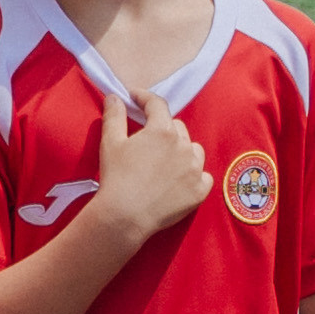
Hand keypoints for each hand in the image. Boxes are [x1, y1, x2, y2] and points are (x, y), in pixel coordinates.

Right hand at [91, 92, 210, 247]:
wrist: (125, 216)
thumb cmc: (116, 178)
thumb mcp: (110, 142)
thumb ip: (114, 116)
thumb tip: (114, 97)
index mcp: (162, 131)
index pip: (157, 105)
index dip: (144, 98)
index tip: (135, 98)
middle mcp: (184, 146)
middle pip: (177, 127)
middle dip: (163, 128)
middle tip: (148, 138)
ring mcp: (195, 169)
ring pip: (194, 150)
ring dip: (182, 150)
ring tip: (167, 161)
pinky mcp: (200, 190)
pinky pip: (203, 176)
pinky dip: (194, 175)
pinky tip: (180, 180)